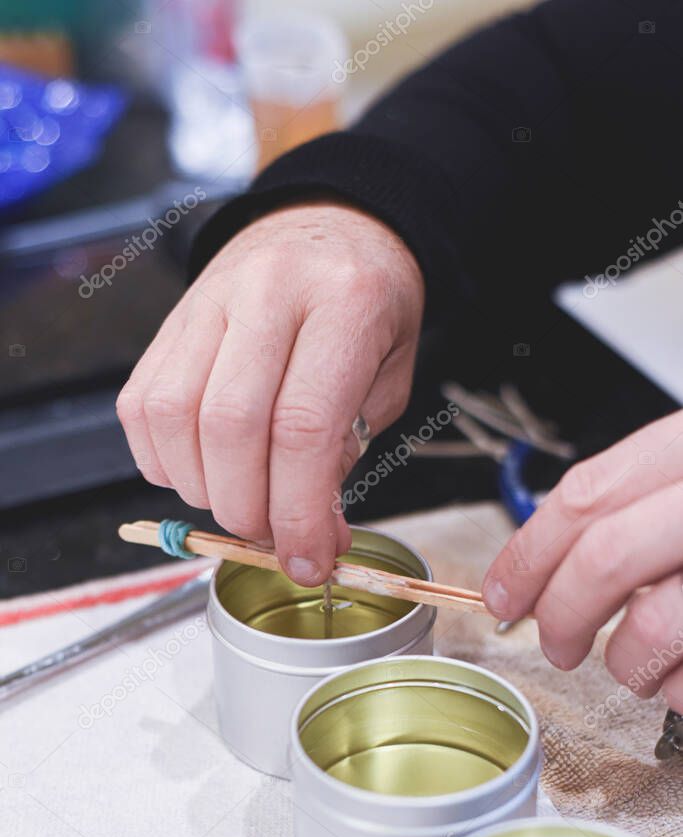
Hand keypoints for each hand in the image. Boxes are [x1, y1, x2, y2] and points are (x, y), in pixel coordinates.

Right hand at [116, 202, 423, 584]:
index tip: (306, 559)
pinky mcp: (168, 322)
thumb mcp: (385, 381)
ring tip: (240, 499)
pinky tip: (202, 469)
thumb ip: (345, 457)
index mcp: (344, 304)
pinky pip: (141, 407)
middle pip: (229, 427)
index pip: (303, 427)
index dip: (298, 513)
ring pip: (174, 419)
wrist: (328, 227)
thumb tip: (309, 539)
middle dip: (246, 509)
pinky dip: (164, 461)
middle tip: (272, 534)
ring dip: (201, 489)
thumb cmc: (366, 310)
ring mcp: (207, 300)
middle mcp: (268, 293)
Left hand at [483, 410, 682, 711]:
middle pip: (605, 557)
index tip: (501, 593)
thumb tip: (545, 572)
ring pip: (650, 628)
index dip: (528, 553)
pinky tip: (680, 676)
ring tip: (636, 664)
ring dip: (627, 663)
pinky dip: (677, 690)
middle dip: (562, 615)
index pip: (586, 495)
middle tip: (556, 645)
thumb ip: (631, 509)